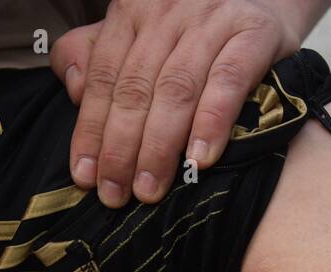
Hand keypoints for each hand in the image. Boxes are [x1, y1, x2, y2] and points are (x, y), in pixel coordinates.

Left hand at [50, 0, 303, 206]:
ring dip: (159, 145)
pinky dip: (212, 121)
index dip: (91, 129)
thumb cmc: (199, 25)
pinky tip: (200, 159)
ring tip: (150, 188)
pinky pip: (229, 80)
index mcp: (134, 9)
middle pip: (136, 87)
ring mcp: (213, 19)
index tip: (84, 176)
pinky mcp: (256, 31)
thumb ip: (99, 54)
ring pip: (177, 88)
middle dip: (120, 147)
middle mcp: (169, 10)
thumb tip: (75, 89)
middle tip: (115, 194)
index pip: (104, 76)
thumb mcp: (143, 30)